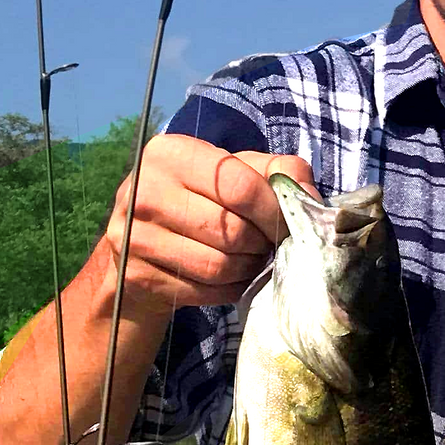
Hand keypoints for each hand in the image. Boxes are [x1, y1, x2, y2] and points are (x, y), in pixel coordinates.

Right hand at [96, 139, 316, 324]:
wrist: (137, 244)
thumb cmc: (199, 200)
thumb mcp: (234, 171)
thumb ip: (277, 171)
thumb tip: (310, 197)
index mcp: (170, 153)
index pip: (240, 186)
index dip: (274, 212)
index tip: (287, 225)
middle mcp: (144, 191)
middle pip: (231, 230)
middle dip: (261, 244)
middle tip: (266, 246)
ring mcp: (134, 236)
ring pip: (218, 266)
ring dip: (247, 269)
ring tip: (251, 260)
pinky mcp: (135, 275)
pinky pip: (203, 291)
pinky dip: (228, 289)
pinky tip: (230, 279)